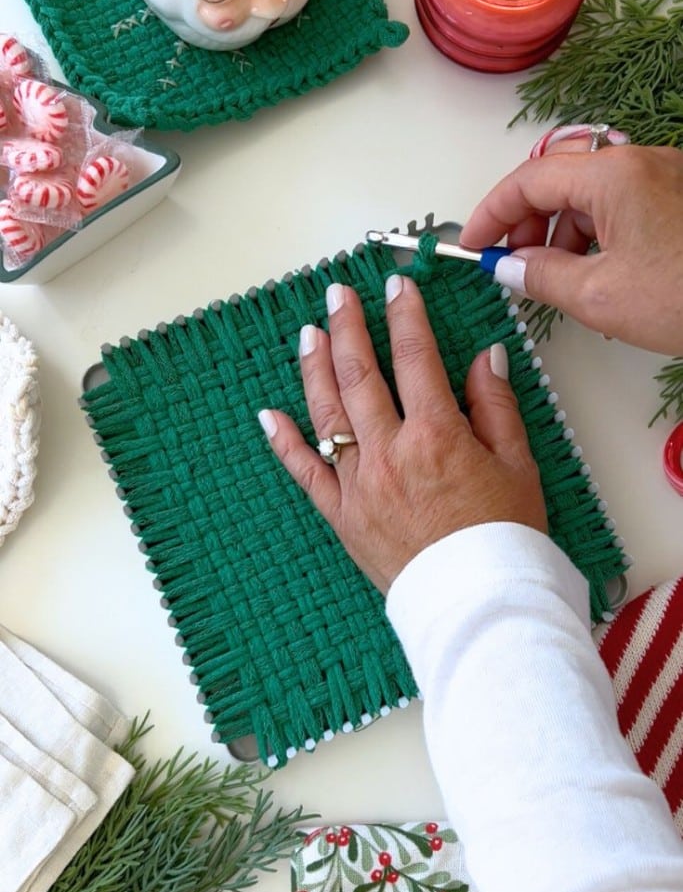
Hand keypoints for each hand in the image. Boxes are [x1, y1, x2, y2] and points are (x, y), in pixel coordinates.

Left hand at [258, 276, 546, 595]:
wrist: (478, 604)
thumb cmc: (502, 539)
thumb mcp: (517, 464)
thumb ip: (496, 406)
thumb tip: (485, 358)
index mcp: (436, 434)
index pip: (414, 356)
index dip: (403, 314)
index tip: (396, 287)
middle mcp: (390, 452)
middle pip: (359, 373)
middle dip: (348, 326)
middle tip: (339, 295)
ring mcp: (359, 484)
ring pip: (326, 412)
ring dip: (314, 367)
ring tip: (308, 333)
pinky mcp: (342, 515)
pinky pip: (305, 472)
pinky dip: (284, 442)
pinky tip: (269, 415)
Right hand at [460, 145, 682, 354]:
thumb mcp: (600, 296)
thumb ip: (542, 277)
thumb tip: (510, 268)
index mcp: (613, 175)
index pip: (528, 180)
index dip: (491, 214)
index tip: (473, 244)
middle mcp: (638, 164)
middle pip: (558, 179)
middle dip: (527, 222)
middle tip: (514, 265)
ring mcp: (663, 178)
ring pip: (590, 194)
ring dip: (562, 232)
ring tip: (558, 279)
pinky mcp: (678, 200)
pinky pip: (620, 206)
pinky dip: (595, 235)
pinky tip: (597, 274)